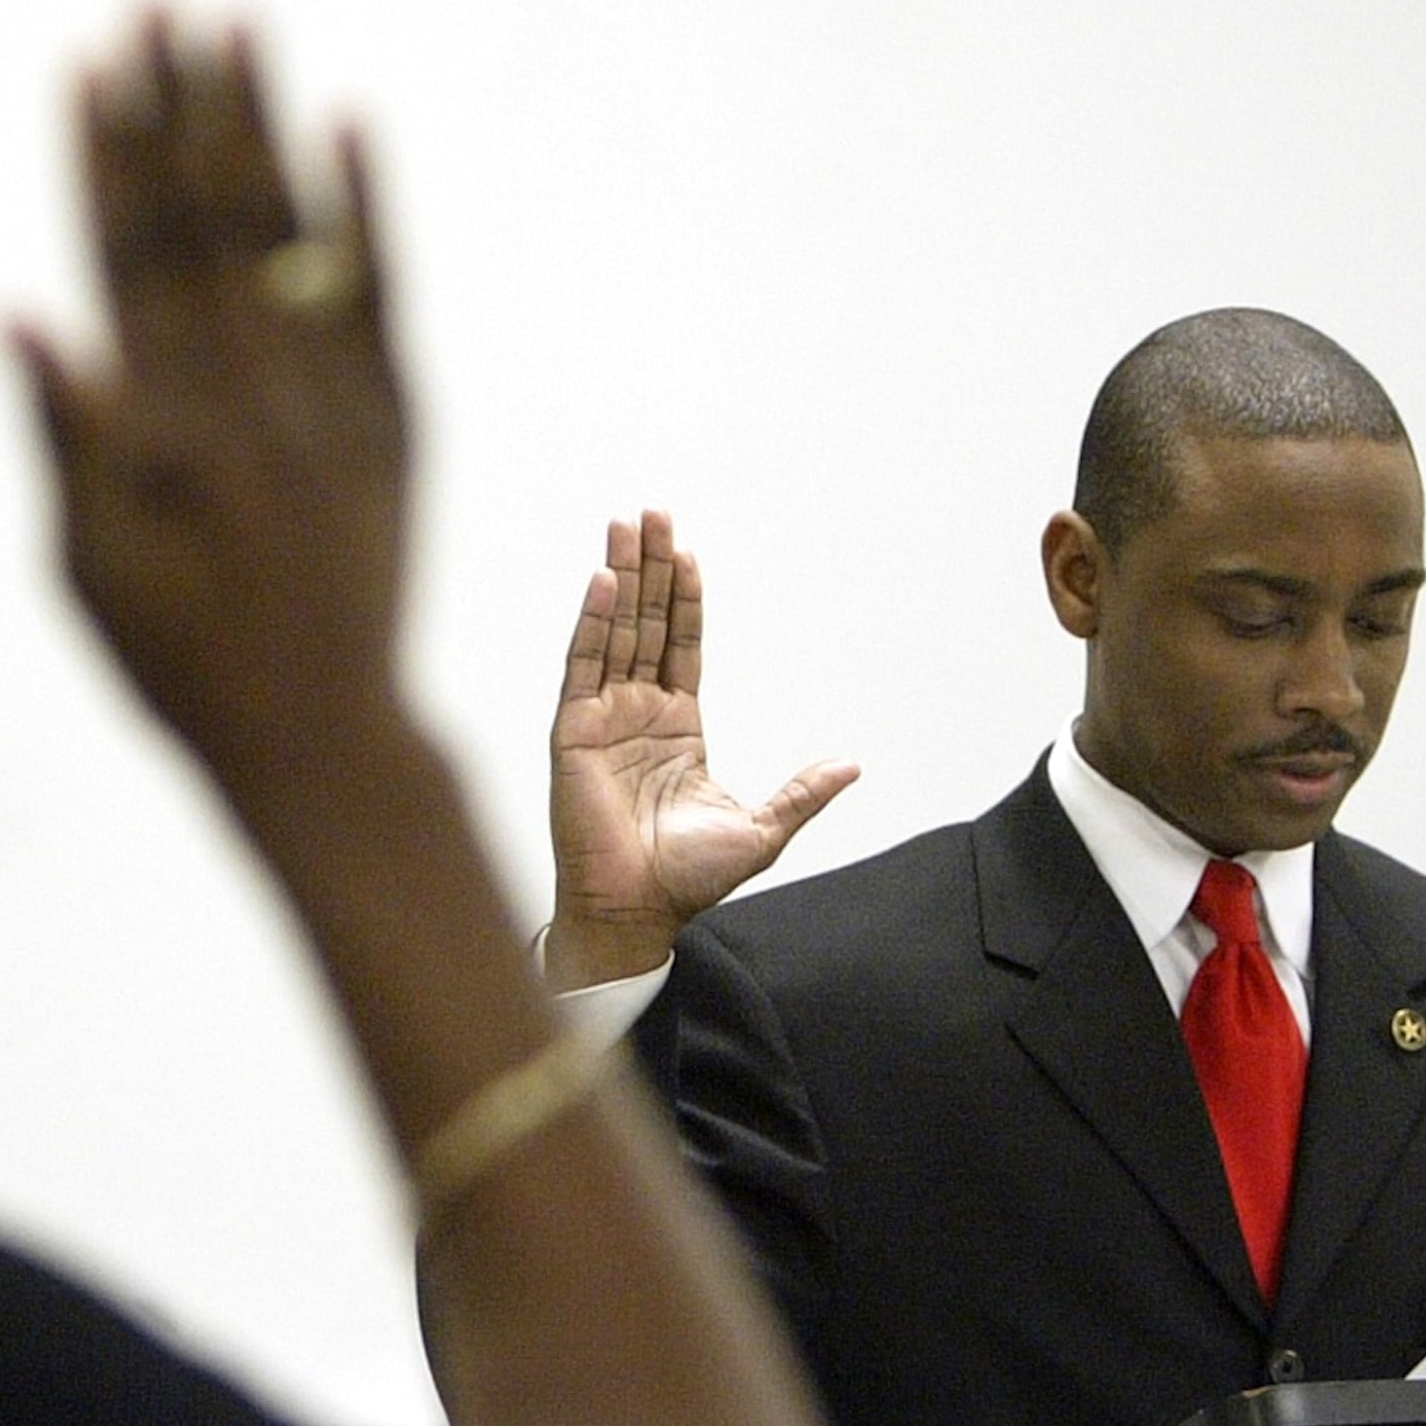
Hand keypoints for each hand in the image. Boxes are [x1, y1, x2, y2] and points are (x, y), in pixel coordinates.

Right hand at [11, 14, 409, 796]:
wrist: (320, 738)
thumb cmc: (178, 663)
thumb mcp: (88, 565)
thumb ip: (64, 433)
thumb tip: (19, 315)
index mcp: (163, 429)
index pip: (128, 259)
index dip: (108, 157)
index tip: (92, 63)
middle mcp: (250, 398)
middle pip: (207, 221)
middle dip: (179, 105)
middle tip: (160, 3)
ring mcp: (330, 403)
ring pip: (290, 235)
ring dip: (261, 124)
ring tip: (239, 24)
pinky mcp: (394, 423)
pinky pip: (378, 294)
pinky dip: (364, 209)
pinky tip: (348, 126)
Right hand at [545, 512, 855, 984]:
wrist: (639, 912)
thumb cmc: (688, 880)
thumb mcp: (764, 828)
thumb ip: (803, 792)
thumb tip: (852, 764)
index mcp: (677, 729)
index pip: (681, 646)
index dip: (685, 599)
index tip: (687, 552)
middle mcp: (636, 714)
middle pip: (645, 625)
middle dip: (649, 567)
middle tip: (653, 513)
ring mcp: (602, 720)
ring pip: (614, 633)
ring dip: (619, 578)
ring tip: (625, 525)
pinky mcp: (573, 734)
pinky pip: (583, 667)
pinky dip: (593, 623)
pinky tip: (603, 582)